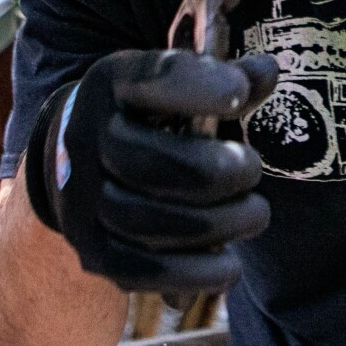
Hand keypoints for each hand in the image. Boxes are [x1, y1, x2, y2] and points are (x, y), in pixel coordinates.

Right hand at [24, 48, 279, 294]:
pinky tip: (230, 266)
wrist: (78, 155)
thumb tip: (267, 73)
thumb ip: (225, 77)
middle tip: (252, 171)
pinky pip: (139, 270)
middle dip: (214, 173)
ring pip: (145, 222)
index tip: (240, 94)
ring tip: (254, 215)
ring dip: (214, 224)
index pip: (151, 79)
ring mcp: (82, 199)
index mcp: (113, 84)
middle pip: (148, 164)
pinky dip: (191, 273)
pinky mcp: (92, 250)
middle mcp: (86, 139)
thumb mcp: (176, 80)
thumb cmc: (146, 112)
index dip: (197, 87)